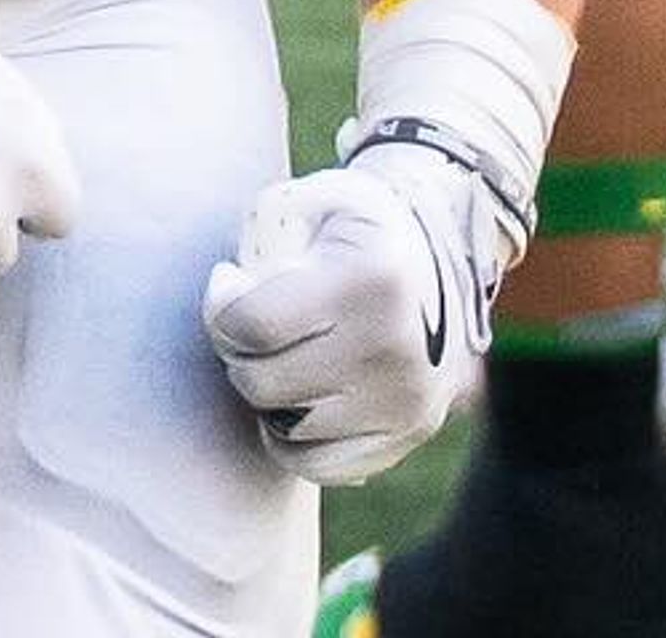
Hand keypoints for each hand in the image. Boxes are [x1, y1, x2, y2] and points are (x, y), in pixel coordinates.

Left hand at [205, 130, 523, 486]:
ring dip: (265, 394)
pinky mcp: (409, 432)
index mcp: (368, 277)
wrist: (445, 247)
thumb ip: (263, 237)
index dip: (220, 307)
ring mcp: (404, 398)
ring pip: (285, 428)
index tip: (228, 283)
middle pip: (262, 382)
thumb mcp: (313, 200)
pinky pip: (319, 465)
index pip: (255, 324)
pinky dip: (292, 440)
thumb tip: (229, 297)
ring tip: (278, 352)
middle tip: (251, 322)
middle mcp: (392, 346)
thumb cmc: (355, 225)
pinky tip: (296, 396)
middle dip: (238, 351)